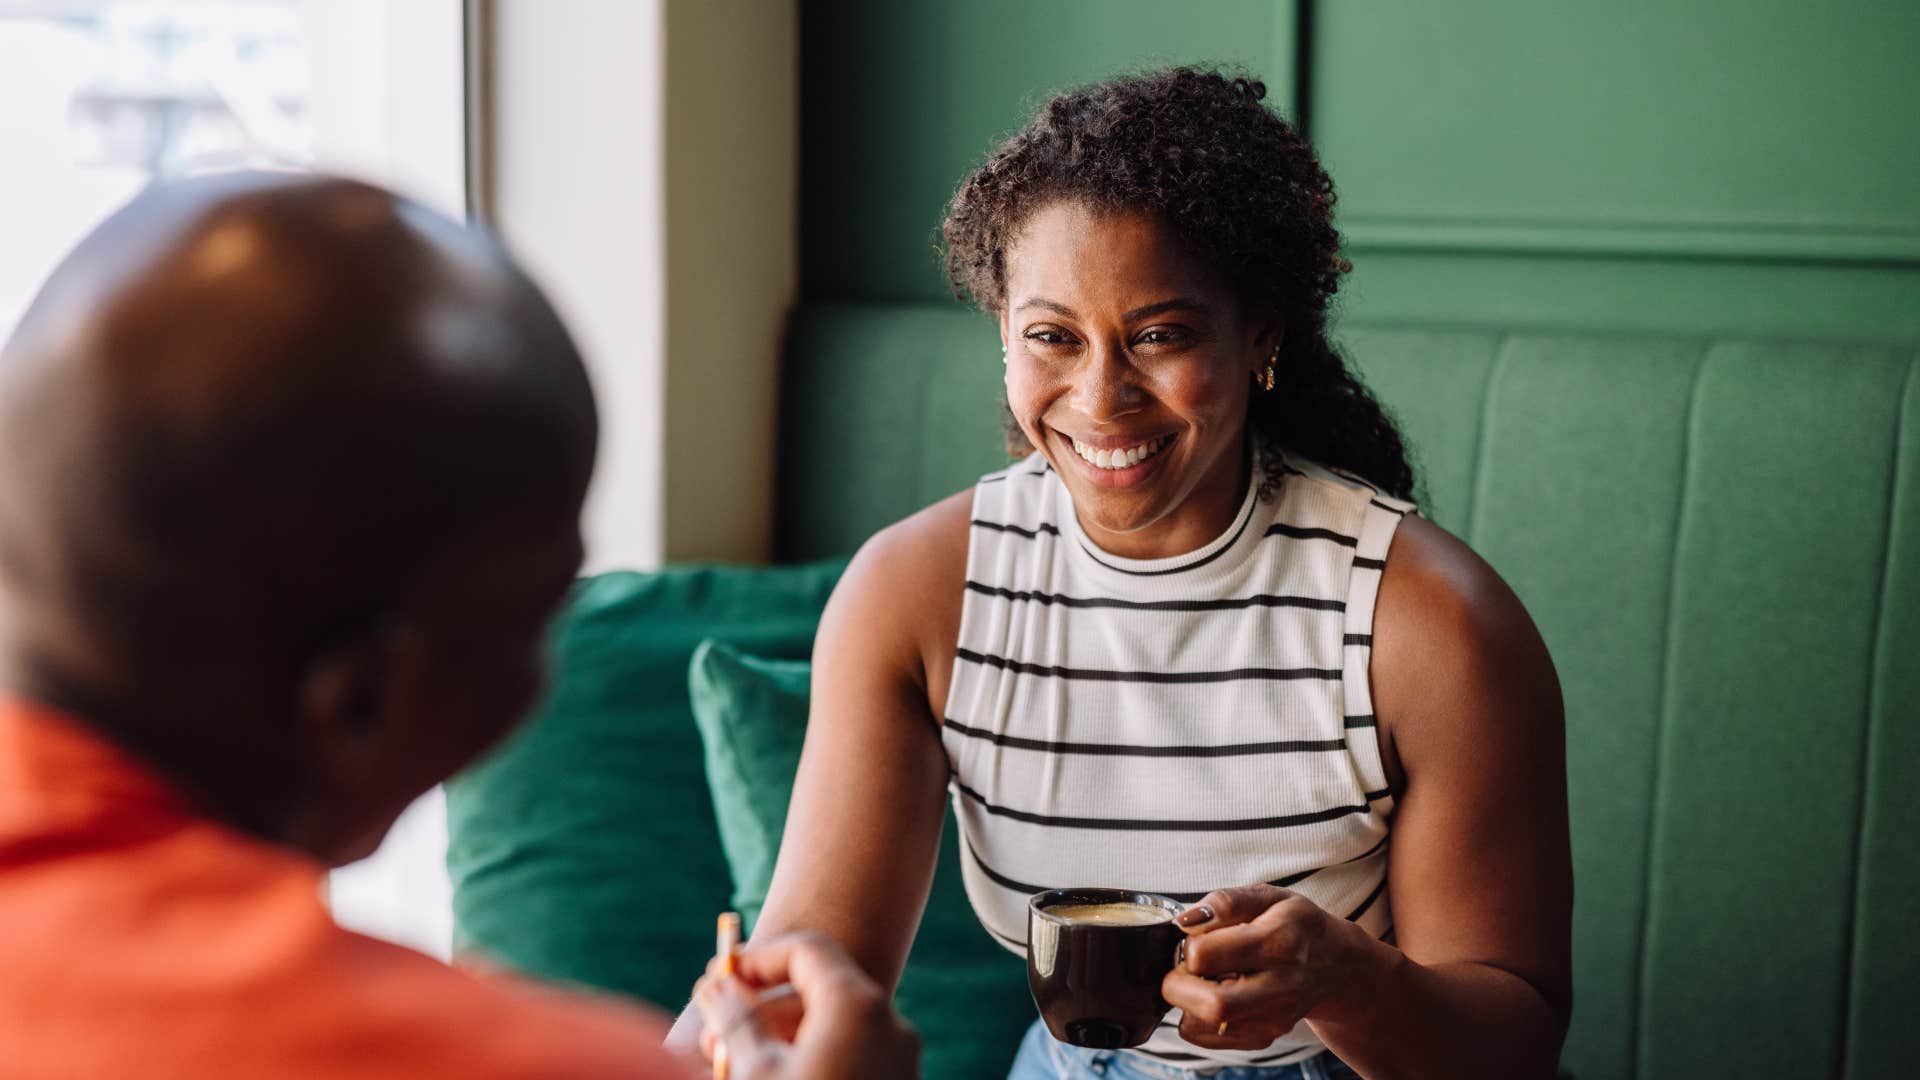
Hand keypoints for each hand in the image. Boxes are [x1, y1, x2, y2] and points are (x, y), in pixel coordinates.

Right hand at [692, 931, 920, 1079]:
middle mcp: (890, 1024)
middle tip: (715, 1037)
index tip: (721, 980)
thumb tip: (716, 984)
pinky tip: (773, 1078)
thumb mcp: (754, 1072)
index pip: (806, 950)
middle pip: (820, 988)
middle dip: (764, 1006)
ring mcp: (900, 1059)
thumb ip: (735, 1020)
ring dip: (783, 1037)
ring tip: (735, 1066)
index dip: (759, 958)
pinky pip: (852, 1054)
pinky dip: (812, 1058)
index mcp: (856, 1006)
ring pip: (834, 1026)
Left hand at [1160, 884, 1379, 1050]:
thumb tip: (1185, 922)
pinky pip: (1211, 1038)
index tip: (1193, 938)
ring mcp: (1275, 1017)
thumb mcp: (1269, 897)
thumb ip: (1225, 902)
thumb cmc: (1296, 925)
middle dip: (1179, 985)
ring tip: (1204, 978)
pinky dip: (1198, 1018)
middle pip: (1212, 1004)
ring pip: (1207, 1025)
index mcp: (1278, 941)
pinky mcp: (1266, 1036)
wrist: (1336, 966)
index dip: (1187, 946)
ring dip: (1188, 1002)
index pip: (1207, 956)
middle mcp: (1281, 986)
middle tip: (1185, 966)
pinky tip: (1214, 994)